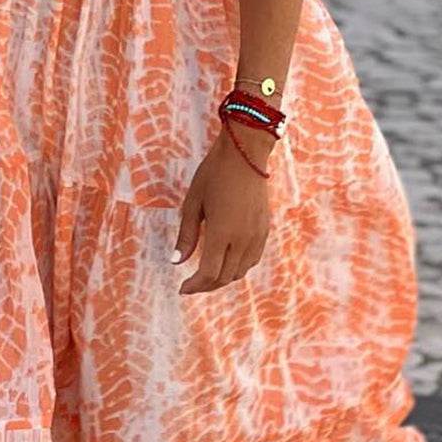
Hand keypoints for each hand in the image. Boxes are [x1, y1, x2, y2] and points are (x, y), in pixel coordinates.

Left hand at [173, 124, 274, 294]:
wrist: (245, 153)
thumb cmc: (214, 174)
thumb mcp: (193, 203)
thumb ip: (186, 235)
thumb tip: (176, 262)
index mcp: (221, 232)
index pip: (208, 273)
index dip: (194, 285)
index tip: (182, 288)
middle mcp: (242, 238)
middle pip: (225, 277)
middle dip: (206, 286)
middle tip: (191, 285)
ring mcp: (256, 235)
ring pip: (240, 271)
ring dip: (223, 278)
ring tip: (207, 276)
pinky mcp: (265, 229)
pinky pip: (252, 259)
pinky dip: (238, 267)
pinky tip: (227, 262)